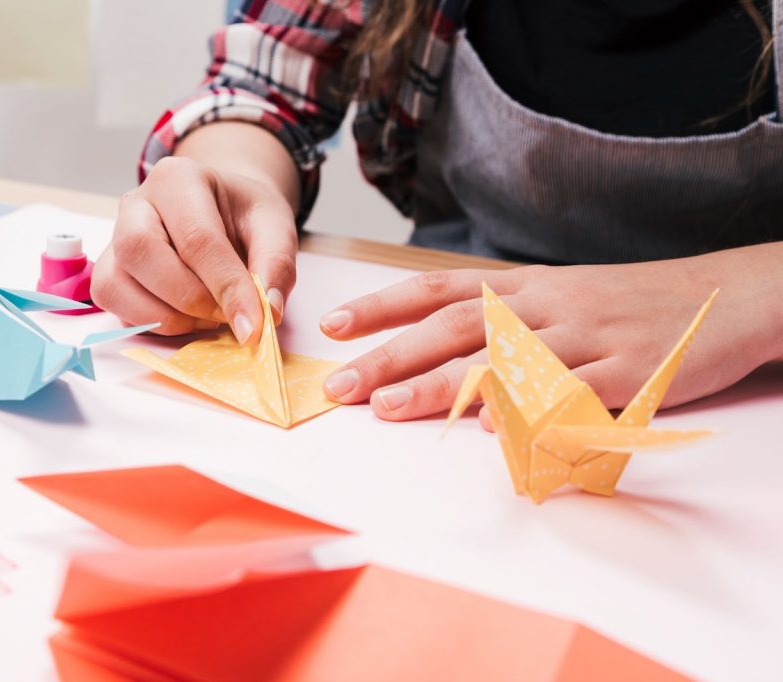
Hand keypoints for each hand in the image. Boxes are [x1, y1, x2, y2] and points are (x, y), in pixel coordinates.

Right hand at [91, 156, 297, 342]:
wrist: (222, 211)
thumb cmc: (243, 215)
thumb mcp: (275, 226)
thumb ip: (277, 264)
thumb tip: (266, 311)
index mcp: (178, 178)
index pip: (197, 237)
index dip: (227, 287)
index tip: (254, 324)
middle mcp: (136, 203)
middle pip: (140, 252)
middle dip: (188, 298)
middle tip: (225, 314)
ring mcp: (114, 238)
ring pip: (115, 283)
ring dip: (167, 315)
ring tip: (208, 316)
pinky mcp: (107, 271)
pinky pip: (113, 304)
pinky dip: (150, 322)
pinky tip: (185, 317)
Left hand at [319, 244, 782, 425]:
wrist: (727, 295)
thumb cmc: (632, 303)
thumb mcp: (563, 296)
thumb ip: (504, 320)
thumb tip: (441, 353)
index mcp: (526, 286)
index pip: (439, 289)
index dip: (383, 305)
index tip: (334, 324)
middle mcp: (544, 306)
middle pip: (453, 327)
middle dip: (390, 356)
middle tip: (340, 384)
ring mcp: (583, 338)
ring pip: (497, 360)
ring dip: (438, 385)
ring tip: (387, 407)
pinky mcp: (623, 375)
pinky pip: (566, 398)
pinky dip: (523, 413)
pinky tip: (485, 431)